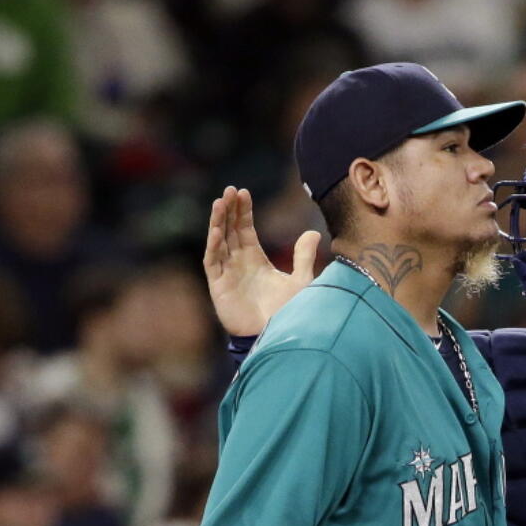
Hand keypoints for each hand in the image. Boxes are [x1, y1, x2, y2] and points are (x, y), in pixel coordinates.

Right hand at [203, 185, 319, 335]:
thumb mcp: (301, 280)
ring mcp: (227, 273)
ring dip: (218, 221)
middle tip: (230, 190)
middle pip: (230, 230)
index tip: (243, 192)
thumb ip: (303, 256)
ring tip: (219, 201)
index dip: (243, 211)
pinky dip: (214, 245)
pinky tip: (217, 230)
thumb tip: (313, 232)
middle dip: (229, 210)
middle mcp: (239, 263)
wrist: (277, 336)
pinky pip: (213, 261)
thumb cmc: (288, 312)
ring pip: (219, 241)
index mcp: (255, 260)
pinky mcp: (219, 286)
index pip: (245, 229)